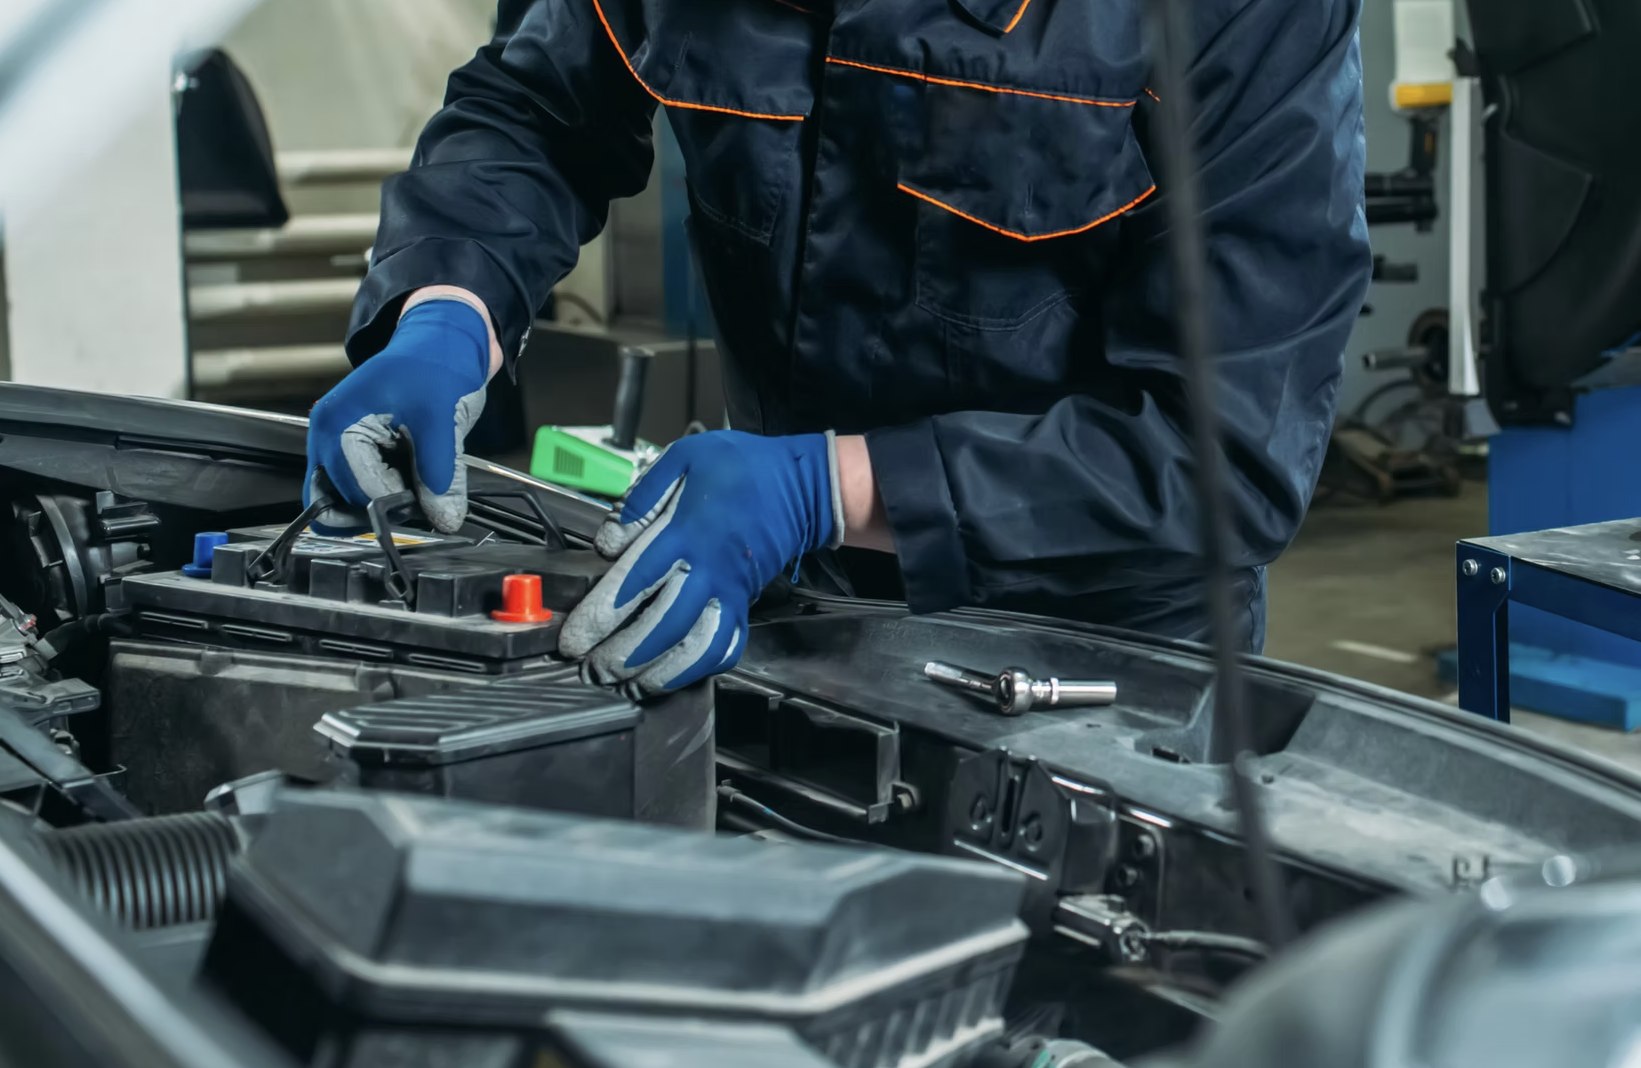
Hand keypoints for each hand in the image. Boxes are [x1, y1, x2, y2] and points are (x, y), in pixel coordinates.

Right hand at [305, 298, 489, 532]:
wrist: (439, 343)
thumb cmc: (435, 367)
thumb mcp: (443, 421)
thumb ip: (442, 474)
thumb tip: (444, 520)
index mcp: (337, 423)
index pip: (360, 490)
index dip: (400, 504)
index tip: (433, 500)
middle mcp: (323, 436)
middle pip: (343, 501)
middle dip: (388, 506)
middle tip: (426, 493)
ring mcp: (330, 445)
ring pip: (341, 502)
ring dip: (378, 506)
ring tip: (415, 485)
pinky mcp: (345, 452)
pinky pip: (349, 490)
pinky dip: (377, 495)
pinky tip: (406, 481)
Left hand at [559, 430, 842, 695]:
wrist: (800, 486)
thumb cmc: (738, 467)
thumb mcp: (685, 458)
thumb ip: (642, 497)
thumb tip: (608, 542)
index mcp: (687, 532)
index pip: (636, 581)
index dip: (601, 615)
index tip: (574, 639)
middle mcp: (709, 571)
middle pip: (662, 626)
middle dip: (623, 656)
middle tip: (591, 671)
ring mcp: (731, 594)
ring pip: (696, 647)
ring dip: (660, 672)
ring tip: (627, 684)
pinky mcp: (745, 605)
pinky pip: (726, 648)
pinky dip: (699, 670)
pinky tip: (671, 677)